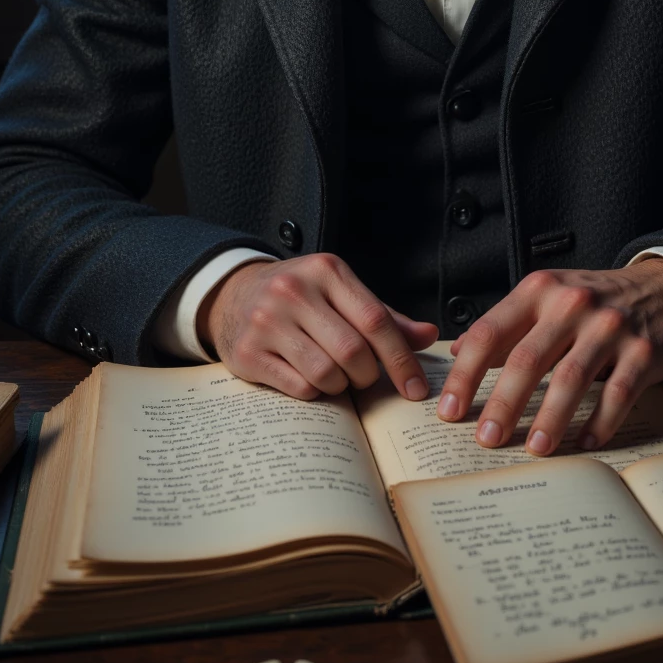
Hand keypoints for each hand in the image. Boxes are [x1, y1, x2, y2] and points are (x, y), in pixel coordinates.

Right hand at [197, 253, 437, 400]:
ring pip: (326, 373)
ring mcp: (267, 321)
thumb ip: (384, 316)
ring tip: (336, 376)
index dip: (401, 358)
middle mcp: (294, 290)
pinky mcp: (248, 353)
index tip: (414, 388)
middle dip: (368, 376)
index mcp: (326, 270)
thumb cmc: (300, 296)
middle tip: (366, 379)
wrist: (233, 294)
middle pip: (353, 351)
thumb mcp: (339, 292)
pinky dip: (314, 392)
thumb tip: (428, 336)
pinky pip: (299, 388)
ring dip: (341, 386)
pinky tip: (309, 378)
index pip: (375, 319)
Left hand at [436, 258, 662, 454]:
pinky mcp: (642, 351)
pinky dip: (599, 422)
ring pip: (571, 378)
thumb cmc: (595, 299)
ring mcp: (610, 327)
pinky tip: (583, 443)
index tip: (450, 410)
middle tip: (486, 438)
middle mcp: (572, 304)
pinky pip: (618, 393)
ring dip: (550, 419)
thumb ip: (505, 324)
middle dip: (503, 403)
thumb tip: (456, 352)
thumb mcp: (547, 296)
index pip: (490, 332)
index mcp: (540, 290)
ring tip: (534, 449)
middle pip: (528, 358)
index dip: (466, 374)